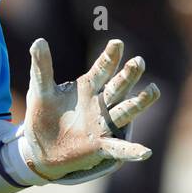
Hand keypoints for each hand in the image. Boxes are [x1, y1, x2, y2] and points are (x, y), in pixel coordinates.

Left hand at [18, 37, 159, 181]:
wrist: (39, 148)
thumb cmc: (43, 116)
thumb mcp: (39, 90)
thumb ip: (42, 67)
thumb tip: (38, 40)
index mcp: (88, 88)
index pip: (102, 69)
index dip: (109, 57)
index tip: (117, 43)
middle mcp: (100, 105)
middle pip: (118, 87)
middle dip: (128, 75)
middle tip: (138, 61)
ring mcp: (103, 126)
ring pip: (125, 111)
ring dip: (139, 102)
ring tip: (153, 90)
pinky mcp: (100, 147)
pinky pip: (119, 149)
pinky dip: (132, 151)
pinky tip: (145, 152)